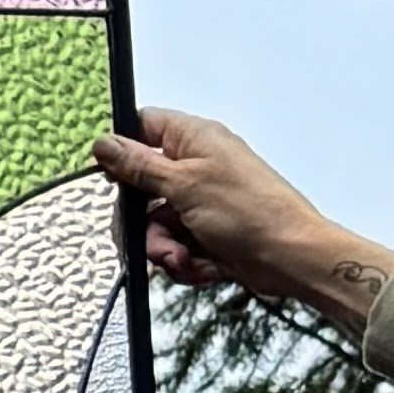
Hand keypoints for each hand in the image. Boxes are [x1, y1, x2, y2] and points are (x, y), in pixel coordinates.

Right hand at [93, 107, 393, 340]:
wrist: (289, 258)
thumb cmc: (252, 213)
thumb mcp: (184, 185)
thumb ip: (139, 165)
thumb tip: (105, 144)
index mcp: (194, 140)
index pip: (143, 127)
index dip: (122, 151)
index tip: (112, 178)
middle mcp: (195, 167)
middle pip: (140, 188)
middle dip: (142, 222)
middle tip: (151, 236)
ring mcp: (199, 202)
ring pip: (153, 225)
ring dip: (163, 248)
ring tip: (184, 257)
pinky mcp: (205, 233)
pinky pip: (173, 246)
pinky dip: (183, 260)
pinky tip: (202, 265)